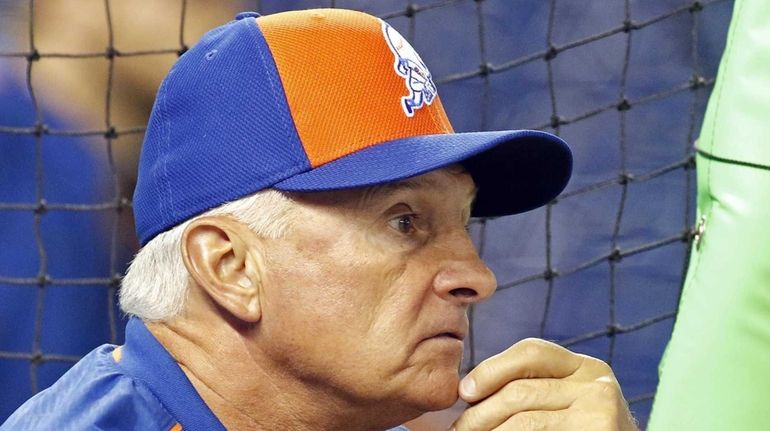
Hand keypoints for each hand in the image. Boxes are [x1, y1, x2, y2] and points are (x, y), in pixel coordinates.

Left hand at [451, 338, 636, 429]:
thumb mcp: (566, 404)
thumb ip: (533, 388)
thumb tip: (469, 391)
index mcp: (586, 367)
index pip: (531, 351)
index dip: (491, 368)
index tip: (465, 391)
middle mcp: (597, 381)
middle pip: (521, 388)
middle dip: (480, 412)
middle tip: (459, 430)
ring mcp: (600, 409)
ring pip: (523, 419)